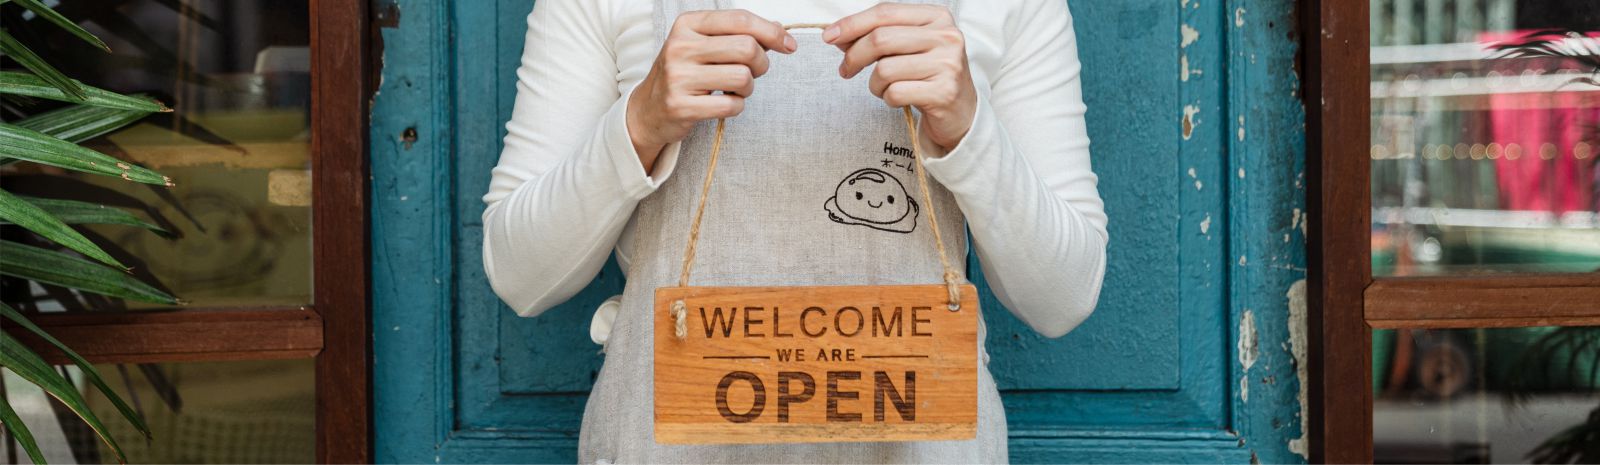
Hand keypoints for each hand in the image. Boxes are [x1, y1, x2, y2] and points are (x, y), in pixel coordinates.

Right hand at [628, 10, 795, 171]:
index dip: (772, 32)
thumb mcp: (705, 45)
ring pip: (742, 77)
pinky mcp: (681, 106)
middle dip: (761, 63)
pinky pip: (731, 105)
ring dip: (748, 87)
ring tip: (734, 89)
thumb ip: (739, 35)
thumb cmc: (686, 73)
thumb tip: (779, 30)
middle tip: (754, 72)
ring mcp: (678, 77)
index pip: (741, 20)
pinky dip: (736, 106)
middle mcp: (680, 47)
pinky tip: (722, 103)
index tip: (789, 45)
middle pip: (747, 48)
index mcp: (688, 24)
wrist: (649, 109)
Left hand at [826, 4, 975, 150]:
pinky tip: (899, 98)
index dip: (852, 24)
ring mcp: (947, 64)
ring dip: (874, 84)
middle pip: (881, 39)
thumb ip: (878, 36)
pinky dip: (888, 99)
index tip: (829, 37)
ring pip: (885, 69)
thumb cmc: (928, 75)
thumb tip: (838, 36)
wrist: (961, 111)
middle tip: (845, 70)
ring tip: (884, 88)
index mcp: (937, 17)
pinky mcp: (943, 92)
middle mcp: (946, 36)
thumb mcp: (908, 47)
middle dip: (854, 56)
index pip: (885, 12)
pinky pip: (895, 93)